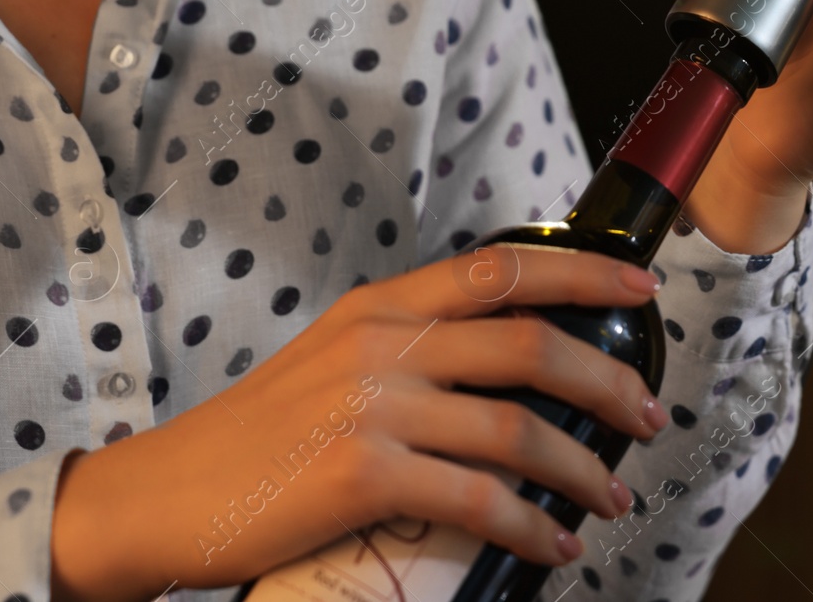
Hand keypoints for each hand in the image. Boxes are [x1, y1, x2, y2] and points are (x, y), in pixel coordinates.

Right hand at [50, 246, 669, 600]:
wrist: (164, 496)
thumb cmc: (259, 433)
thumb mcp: (336, 359)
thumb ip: (412, 346)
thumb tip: (505, 361)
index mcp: (380, 306)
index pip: (501, 269)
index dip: (583, 275)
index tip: (639, 291)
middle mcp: (382, 343)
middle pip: (529, 343)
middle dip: (607, 381)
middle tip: (648, 413)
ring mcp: (372, 407)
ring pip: (517, 428)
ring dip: (583, 467)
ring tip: (612, 494)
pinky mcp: (363, 476)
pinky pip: (478, 499)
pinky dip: (530, 525)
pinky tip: (552, 544)